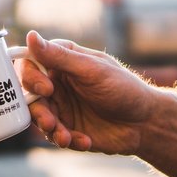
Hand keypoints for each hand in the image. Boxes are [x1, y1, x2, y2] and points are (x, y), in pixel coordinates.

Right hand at [18, 31, 161, 154]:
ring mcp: (62, 108)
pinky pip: (55, 136)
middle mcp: (58, 84)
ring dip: (49, 128)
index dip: (30, 77)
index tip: (45, 89)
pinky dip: (67, 140)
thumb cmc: (124, 89)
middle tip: (50, 122)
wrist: (147, 123)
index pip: (29, 64)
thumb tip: (31, 35)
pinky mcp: (68, 129)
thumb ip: (60, 56)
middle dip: (37, 111)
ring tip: (65, 137)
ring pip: (39, 118)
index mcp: (62, 63)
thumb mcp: (92, 70)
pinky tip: (85, 141)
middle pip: (29, 95)